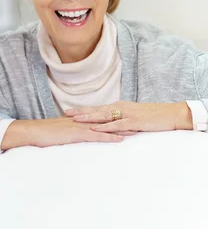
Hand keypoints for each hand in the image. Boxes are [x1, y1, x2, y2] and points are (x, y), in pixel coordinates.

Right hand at [0, 117, 124, 149]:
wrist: (31, 132)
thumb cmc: (42, 133)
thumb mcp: (59, 131)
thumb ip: (69, 131)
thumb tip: (74, 134)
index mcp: (77, 119)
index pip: (99, 117)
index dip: (114, 117)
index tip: (127, 118)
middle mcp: (80, 120)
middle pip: (106, 119)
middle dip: (122, 120)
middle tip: (138, 121)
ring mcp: (79, 126)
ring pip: (104, 126)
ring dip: (120, 128)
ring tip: (136, 130)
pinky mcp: (76, 134)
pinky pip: (96, 136)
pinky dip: (109, 137)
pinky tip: (120, 139)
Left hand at [65, 101, 192, 133]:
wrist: (170, 114)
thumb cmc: (152, 117)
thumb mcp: (133, 117)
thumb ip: (120, 119)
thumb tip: (109, 124)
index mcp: (119, 107)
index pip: (97, 108)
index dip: (83, 109)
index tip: (69, 110)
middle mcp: (120, 108)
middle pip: (97, 110)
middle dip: (81, 111)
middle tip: (66, 113)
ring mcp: (127, 114)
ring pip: (104, 115)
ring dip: (89, 117)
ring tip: (76, 119)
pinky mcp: (134, 121)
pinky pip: (117, 124)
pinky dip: (106, 127)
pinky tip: (97, 128)